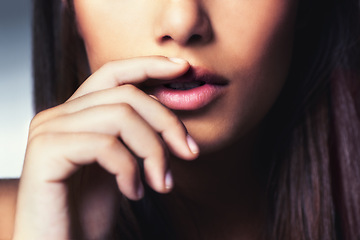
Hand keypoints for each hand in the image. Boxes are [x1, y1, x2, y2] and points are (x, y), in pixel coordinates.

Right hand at [13, 57, 198, 238]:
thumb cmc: (90, 211)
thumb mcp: (122, 164)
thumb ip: (135, 134)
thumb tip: (169, 107)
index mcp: (77, 114)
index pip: (114, 74)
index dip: (150, 66)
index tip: (184, 68)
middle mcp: (58, 115)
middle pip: (127, 94)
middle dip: (167, 122)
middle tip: (189, 153)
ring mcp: (49, 130)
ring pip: (121, 117)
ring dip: (154, 152)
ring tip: (162, 183)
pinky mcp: (46, 152)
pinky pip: (105, 144)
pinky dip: (130, 170)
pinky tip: (134, 192)